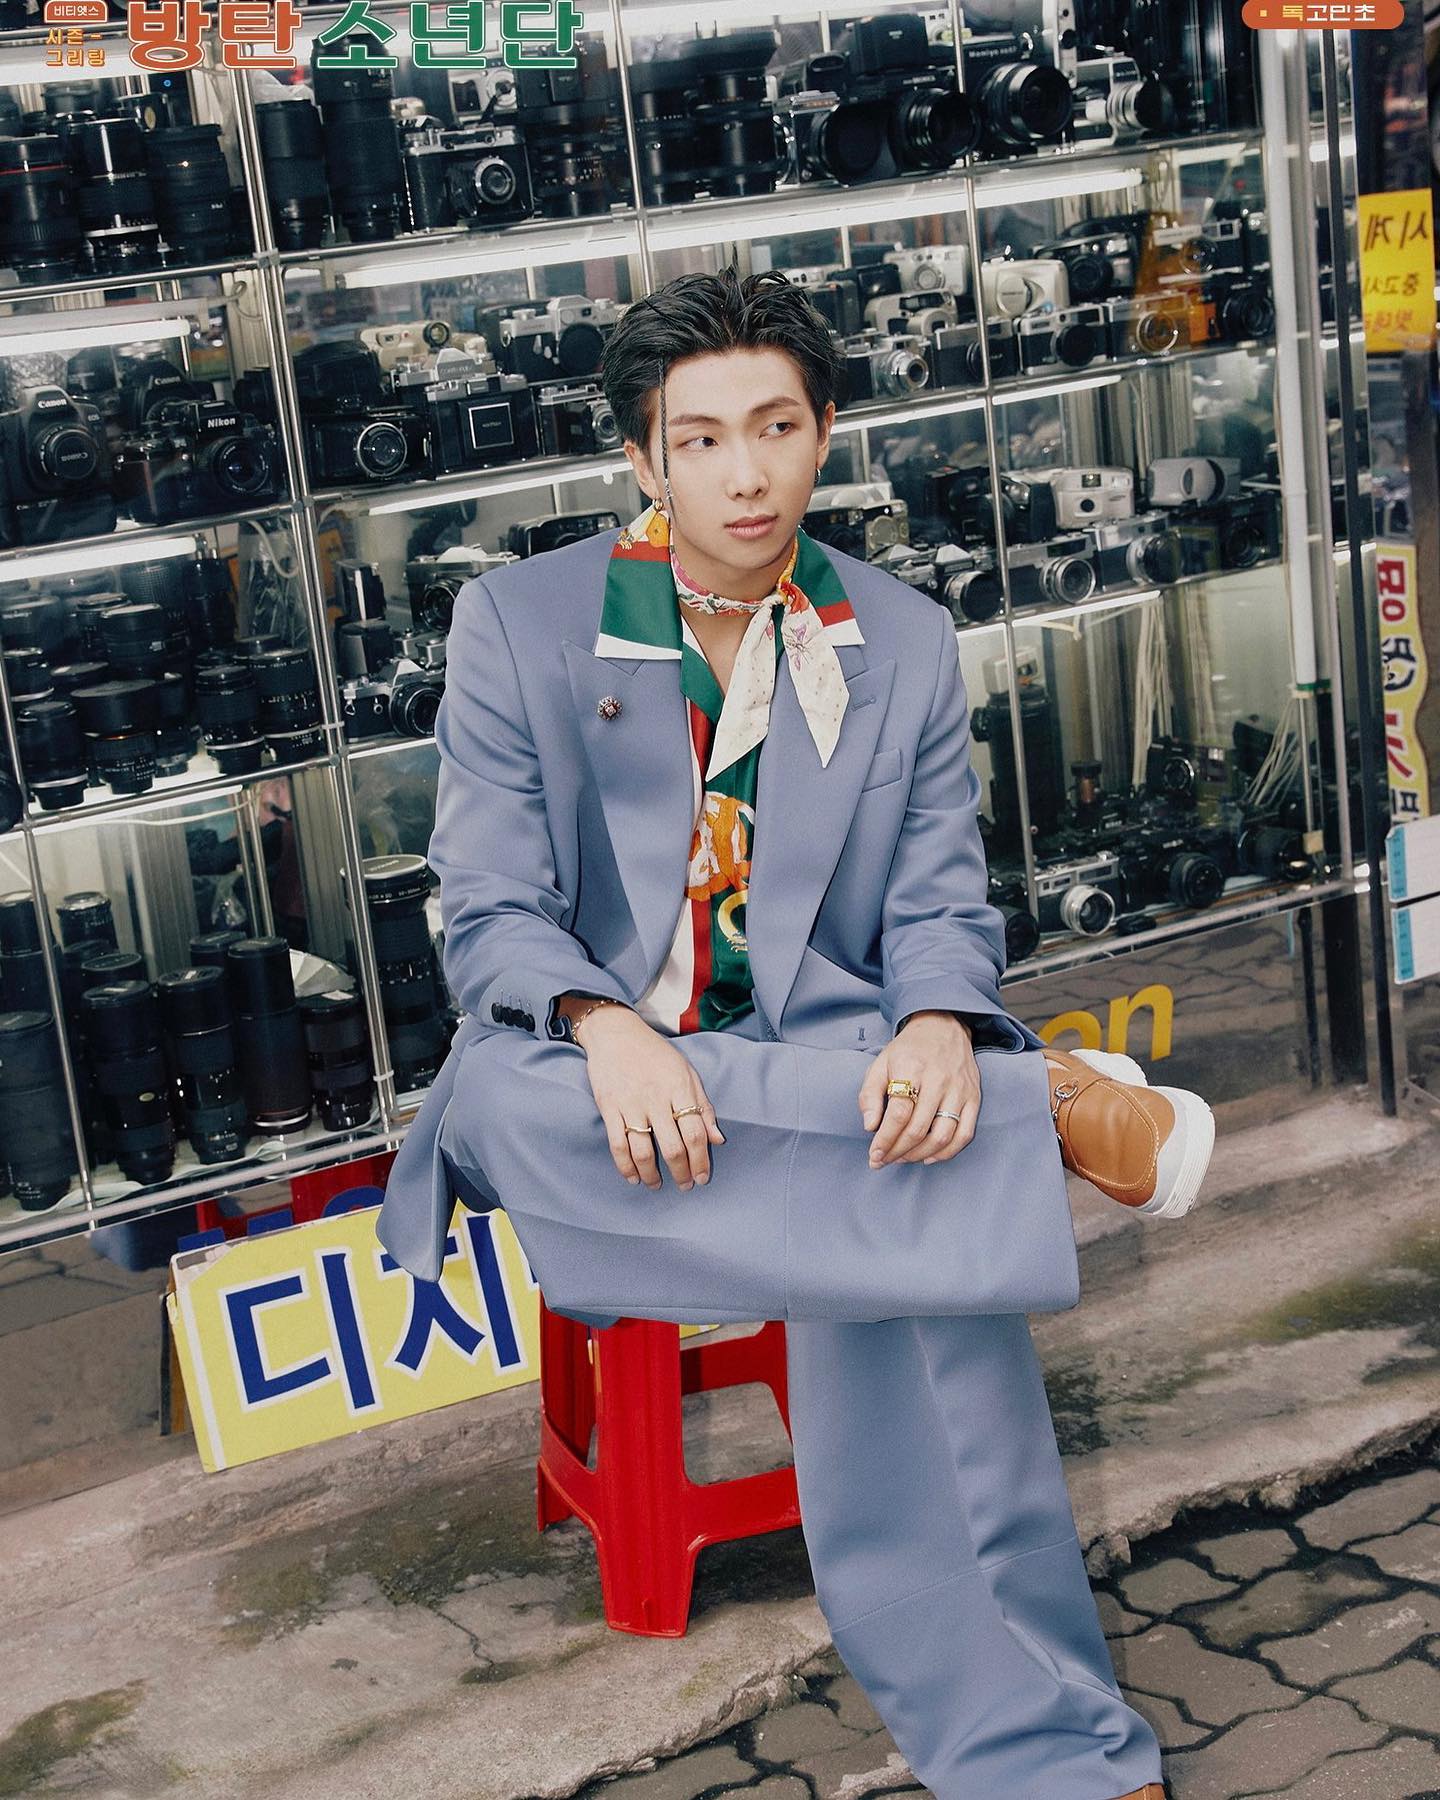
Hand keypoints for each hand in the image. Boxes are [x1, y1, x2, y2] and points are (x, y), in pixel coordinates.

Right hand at [576, 1005, 725, 1190]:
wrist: (615, 1033)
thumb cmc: (655, 1053)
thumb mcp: (686, 1071)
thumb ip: (702, 1105)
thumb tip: (717, 1139)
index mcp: (679, 1088)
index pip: (696, 1132)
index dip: (701, 1159)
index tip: (703, 1176)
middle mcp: (656, 1098)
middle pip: (673, 1146)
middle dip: (682, 1172)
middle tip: (685, 1185)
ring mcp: (631, 1105)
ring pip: (644, 1151)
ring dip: (652, 1175)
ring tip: (657, 1185)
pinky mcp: (609, 1108)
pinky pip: (618, 1145)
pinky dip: (626, 1167)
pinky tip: (634, 1177)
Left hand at [858, 1011, 979, 1167]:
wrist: (943, 1027)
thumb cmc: (908, 1050)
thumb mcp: (880, 1063)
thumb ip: (870, 1095)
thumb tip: (870, 1126)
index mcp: (912, 1068)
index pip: (899, 1113)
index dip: (885, 1139)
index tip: (874, 1154)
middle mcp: (938, 1080)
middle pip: (918, 1128)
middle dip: (897, 1151)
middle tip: (883, 1160)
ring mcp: (959, 1090)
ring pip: (942, 1136)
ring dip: (919, 1155)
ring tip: (902, 1158)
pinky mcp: (973, 1098)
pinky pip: (964, 1134)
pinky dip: (947, 1152)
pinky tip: (929, 1157)